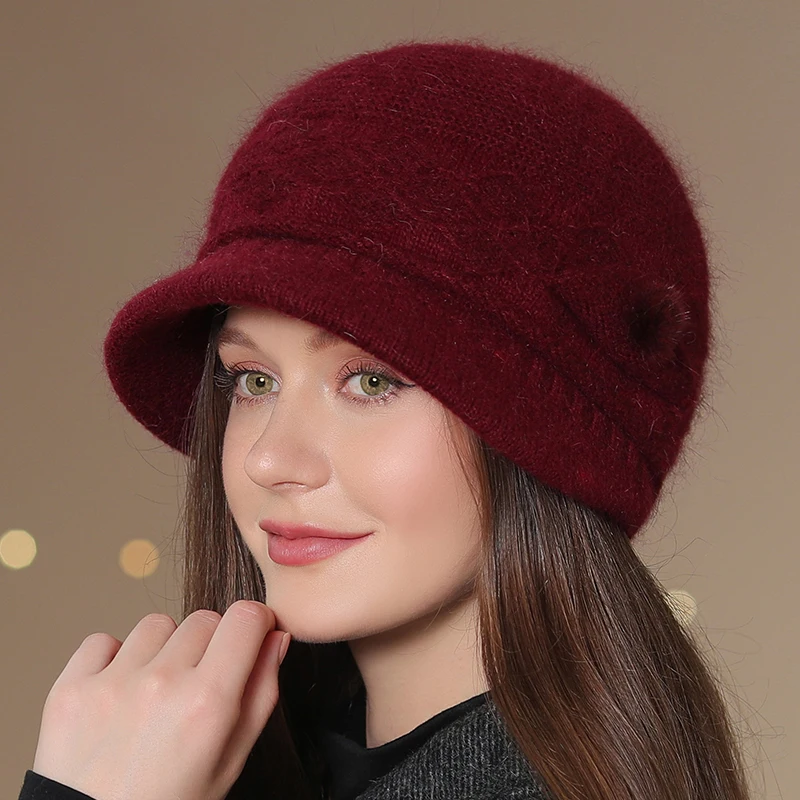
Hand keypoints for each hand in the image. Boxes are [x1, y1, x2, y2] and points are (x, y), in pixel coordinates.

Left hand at [31, 600, 289, 799]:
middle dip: (209, 644)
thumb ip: (261, 693)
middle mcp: (162, 684)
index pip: (246, 617)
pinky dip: (112, 660)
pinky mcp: (71, 688)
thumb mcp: (230, 761)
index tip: (250, 636)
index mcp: (208, 703)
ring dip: (162, 649)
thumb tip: (274, 637)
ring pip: (156, 625)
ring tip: (154, 693)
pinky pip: (102, 640)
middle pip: (204, 619)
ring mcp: (112, 684)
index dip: (254, 623)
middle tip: (197, 686)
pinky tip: (118, 693)